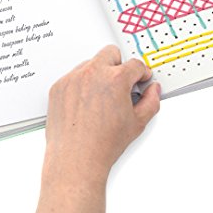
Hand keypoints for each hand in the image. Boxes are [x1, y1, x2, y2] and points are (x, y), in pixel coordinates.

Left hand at [33, 45, 160, 212]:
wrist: (75, 159)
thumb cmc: (103, 144)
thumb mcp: (137, 123)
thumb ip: (151, 101)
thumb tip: (153, 90)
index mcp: (115, 79)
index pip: (135, 64)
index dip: (141, 73)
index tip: (140, 78)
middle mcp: (93, 73)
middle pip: (111, 53)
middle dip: (119, 65)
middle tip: (121, 83)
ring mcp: (73, 78)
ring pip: (90, 64)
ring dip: (98, 75)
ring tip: (100, 99)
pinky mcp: (59, 86)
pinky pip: (73, 76)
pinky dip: (81, 85)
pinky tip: (85, 105)